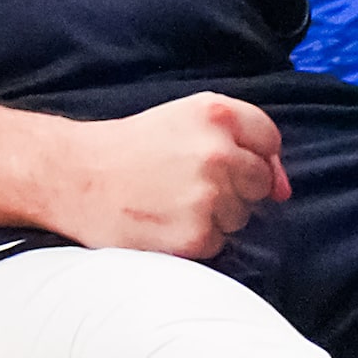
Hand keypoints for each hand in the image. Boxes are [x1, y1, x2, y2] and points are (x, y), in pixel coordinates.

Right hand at [48, 92, 289, 258]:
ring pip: (241, 217)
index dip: (254, 157)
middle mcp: (218, 152)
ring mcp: (209, 196)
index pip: (269, 140)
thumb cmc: (129, 147)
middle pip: (259, 183)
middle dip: (233, 189)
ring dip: (215, 216)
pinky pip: (218, 244)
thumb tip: (283, 189)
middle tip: (186, 185)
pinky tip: (164, 223)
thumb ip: (240, 140)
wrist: (73, 177)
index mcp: (217, 114)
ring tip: (170, 203)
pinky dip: (196, 240)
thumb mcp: (184, 119)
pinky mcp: (196, 235)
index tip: (228, 165)